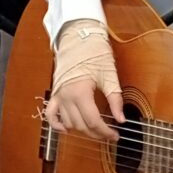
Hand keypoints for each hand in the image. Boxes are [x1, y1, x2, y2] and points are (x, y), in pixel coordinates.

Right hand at [45, 19, 123, 141]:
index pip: (92, 121)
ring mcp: (58, 95)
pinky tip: (66, 130)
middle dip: (96, 133)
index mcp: (80, 92)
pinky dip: (57, 125)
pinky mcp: (55, 93)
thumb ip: (115, 99)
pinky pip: (51, 114)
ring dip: (81, 129)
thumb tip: (121, 119)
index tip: (115, 135)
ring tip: (95, 129)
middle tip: (109, 134)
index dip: (105, 132)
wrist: (78, 37)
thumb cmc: (94, 53)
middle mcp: (66, 96)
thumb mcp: (109, 75)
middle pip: (80, 125)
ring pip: (68, 122)